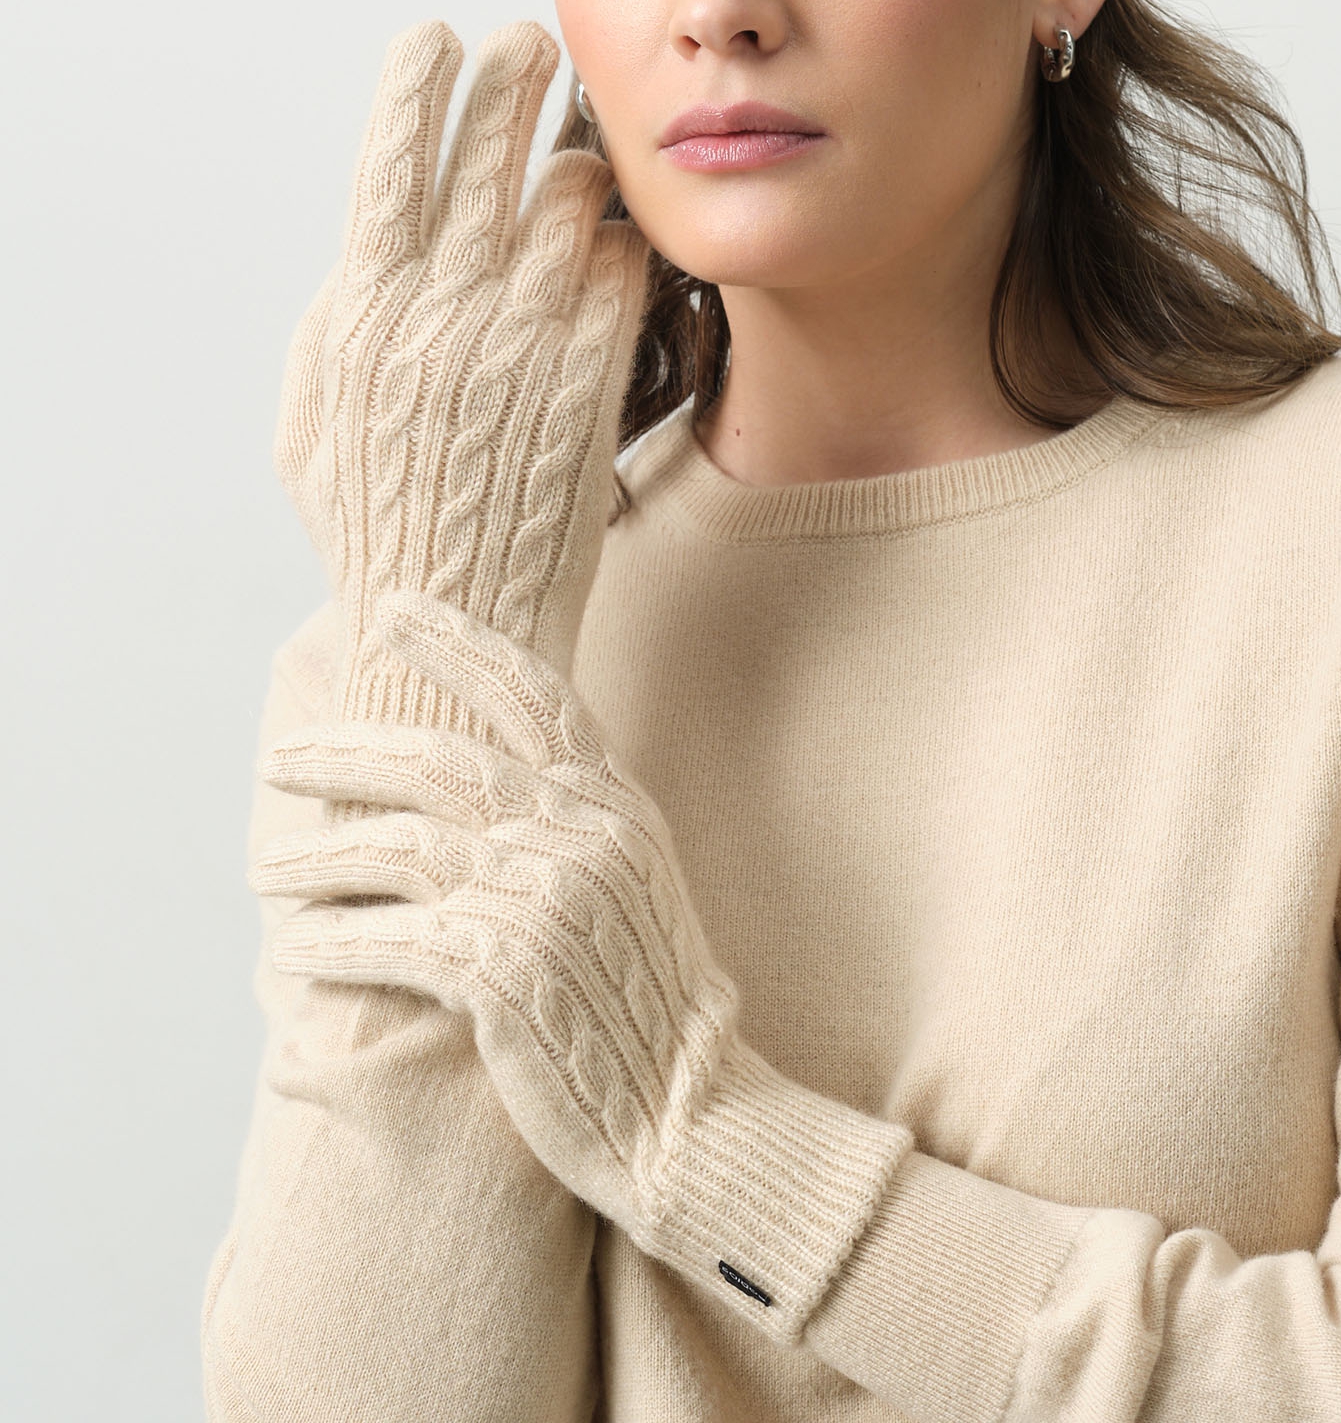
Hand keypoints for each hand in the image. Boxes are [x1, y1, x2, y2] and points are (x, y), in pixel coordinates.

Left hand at [248, 590, 913, 1342]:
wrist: (692, 1111)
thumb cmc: (652, 1002)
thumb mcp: (633, 879)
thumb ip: (574, 818)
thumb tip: (485, 776)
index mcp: (614, 801)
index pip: (532, 692)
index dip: (459, 643)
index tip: (392, 611)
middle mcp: (578, 832)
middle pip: (436, 762)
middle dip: (345, 752)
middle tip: (281, 755)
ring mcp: (541, 898)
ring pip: (396, 847)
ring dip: (317, 857)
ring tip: (266, 870)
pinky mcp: (502, 973)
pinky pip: (387, 939)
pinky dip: (331, 941)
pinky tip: (294, 949)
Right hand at [275, 20, 649, 725]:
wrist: (458, 631)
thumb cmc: (376, 522)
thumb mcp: (313, 420)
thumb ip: (339, 321)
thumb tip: (374, 242)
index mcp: (363, 315)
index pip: (391, 167)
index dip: (415, 91)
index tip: (433, 33)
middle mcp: (445, 316)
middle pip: (486, 162)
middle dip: (506, 83)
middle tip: (526, 37)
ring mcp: (526, 345)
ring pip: (565, 207)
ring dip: (570, 166)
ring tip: (571, 154)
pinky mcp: (593, 382)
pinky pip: (618, 276)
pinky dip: (616, 243)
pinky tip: (613, 233)